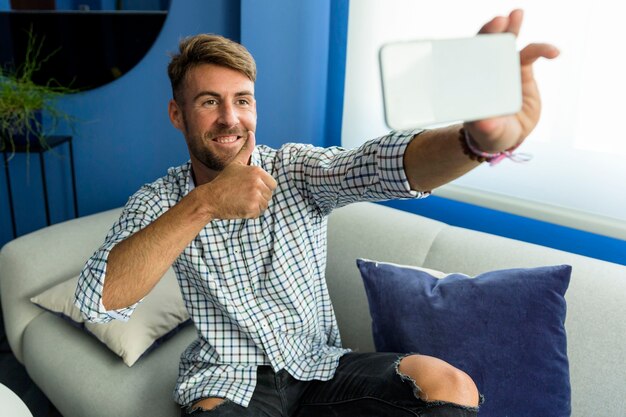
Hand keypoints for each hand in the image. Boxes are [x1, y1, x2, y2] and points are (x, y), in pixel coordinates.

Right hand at [201, 131, 276, 218]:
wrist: (210, 198)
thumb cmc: (223, 181)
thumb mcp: (236, 163)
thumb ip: (246, 149)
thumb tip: (252, 133)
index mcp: (257, 171)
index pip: (272, 184)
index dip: (262, 188)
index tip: (247, 188)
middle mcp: (258, 182)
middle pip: (269, 195)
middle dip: (258, 197)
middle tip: (242, 195)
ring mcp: (255, 195)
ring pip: (264, 205)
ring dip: (254, 206)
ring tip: (240, 201)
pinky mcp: (252, 208)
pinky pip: (259, 213)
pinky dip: (250, 213)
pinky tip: (239, 207)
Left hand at [464, 9, 559, 151]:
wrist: (508, 135)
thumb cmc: (489, 132)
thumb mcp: (486, 131)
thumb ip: (485, 126)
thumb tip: (483, 121)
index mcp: (472, 82)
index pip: (470, 59)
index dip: (476, 46)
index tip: (483, 37)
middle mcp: (486, 71)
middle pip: (488, 45)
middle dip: (493, 30)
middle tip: (500, 20)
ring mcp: (504, 68)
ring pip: (508, 43)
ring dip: (513, 28)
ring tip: (517, 14)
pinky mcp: (522, 70)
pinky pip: (532, 53)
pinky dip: (543, 49)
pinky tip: (553, 52)